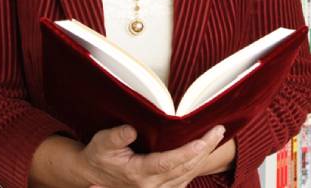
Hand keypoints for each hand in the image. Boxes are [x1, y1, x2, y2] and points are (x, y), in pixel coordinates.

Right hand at [78, 124, 225, 187]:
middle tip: (218, 130)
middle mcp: (151, 186)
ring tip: (216, 137)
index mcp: (139, 174)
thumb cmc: (98, 156)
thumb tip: (131, 129)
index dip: (188, 152)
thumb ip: (117, 137)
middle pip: (184, 168)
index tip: (204, 141)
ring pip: (187, 174)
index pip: (169, 163)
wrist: (92, 175)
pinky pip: (183, 179)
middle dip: (204, 149)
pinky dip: (195, 166)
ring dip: (203, 157)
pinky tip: (203, 153)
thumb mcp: (102, 143)